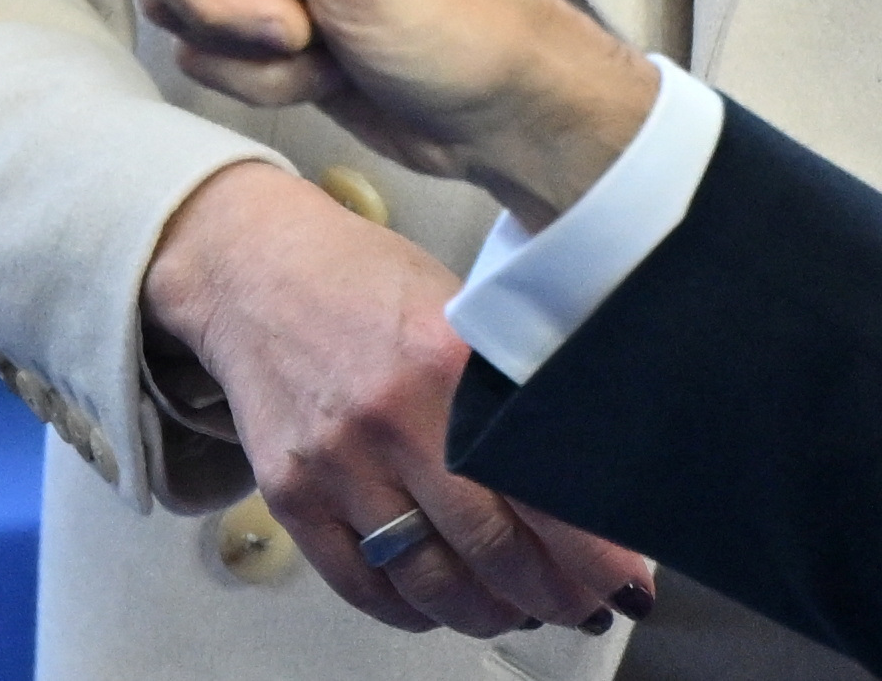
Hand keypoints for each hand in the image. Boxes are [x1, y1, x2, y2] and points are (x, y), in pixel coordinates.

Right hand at [143, 163, 657, 638]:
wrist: (254, 270)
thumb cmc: (366, 284)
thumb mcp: (456, 312)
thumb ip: (505, 389)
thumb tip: (572, 477)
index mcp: (450, 362)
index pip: (539, 483)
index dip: (591, 550)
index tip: (627, 583)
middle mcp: (392, 418)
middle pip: (490, 546)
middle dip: (552, 594)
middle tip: (584, 607)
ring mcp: (337, 464)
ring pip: (428, 580)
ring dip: (486, 611)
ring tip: (519, 610)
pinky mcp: (292, 495)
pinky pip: (360, 585)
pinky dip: (409, 609)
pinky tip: (441, 604)